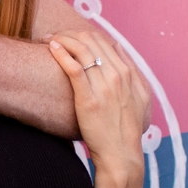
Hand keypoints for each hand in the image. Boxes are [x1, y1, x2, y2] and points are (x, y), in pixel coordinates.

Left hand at [47, 30, 148, 187]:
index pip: (104, 41)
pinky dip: (62, 53)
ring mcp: (105, 86)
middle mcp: (119, 75)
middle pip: (91, 40)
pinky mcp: (89, 99)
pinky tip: (51, 47)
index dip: (84, 34)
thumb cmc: (126, 129)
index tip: (70, 36)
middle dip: (69, 32)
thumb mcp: (140, 98)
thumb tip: (119, 54)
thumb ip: (133, 75)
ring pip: (82, 49)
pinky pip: (74, 68)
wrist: (121, 154)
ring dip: (62, 38)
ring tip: (47, 39)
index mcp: (129, 73)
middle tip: (54, 35)